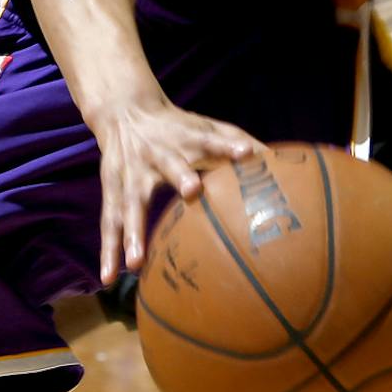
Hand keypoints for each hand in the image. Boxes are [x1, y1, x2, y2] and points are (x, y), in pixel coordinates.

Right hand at [89, 95, 260, 284]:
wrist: (125, 113)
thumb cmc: (179, 128)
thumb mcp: (207, 128)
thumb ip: (238, 143)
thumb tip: (284, 161)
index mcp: (186, 140)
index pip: (211, 140)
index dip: (227, 145)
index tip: (246, 152)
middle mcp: (158, 155)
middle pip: (170, 165)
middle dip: (181, 177)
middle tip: (193, 190)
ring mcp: (132, 175)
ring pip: (130, 205)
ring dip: (132, 234)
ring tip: (135, 263)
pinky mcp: (113, 191)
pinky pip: (110, 224)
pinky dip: (108, 251)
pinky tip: (107, 278)